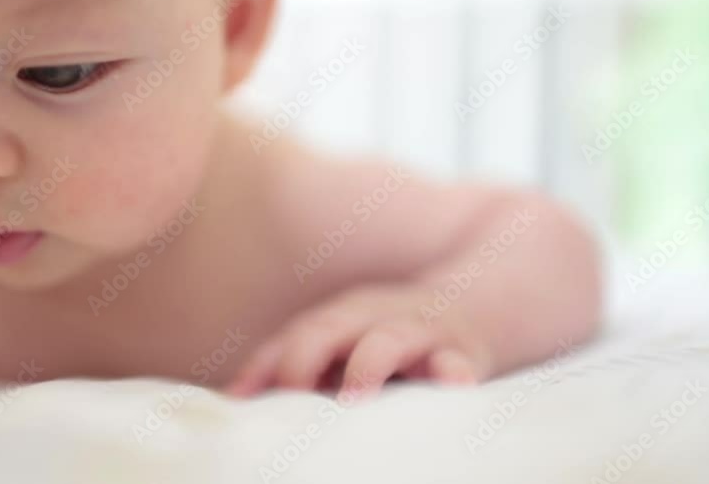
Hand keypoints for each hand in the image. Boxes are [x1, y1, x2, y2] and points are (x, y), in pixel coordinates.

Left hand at [227, 287, 493, 399]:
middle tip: (291, 393)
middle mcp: (374, 318)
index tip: (242, 400)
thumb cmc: (389, 341)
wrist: (478, 307)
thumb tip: (230, 400)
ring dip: (368, 364)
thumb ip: (290, 369)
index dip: (267, 364)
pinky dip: (454, 372)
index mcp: (341, 319)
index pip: (295, 335)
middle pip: (331, 327)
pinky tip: (451, 382)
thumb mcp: (342, 345)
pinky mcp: (463, 354)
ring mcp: (418, 333)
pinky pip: (458, 361)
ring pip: (390, 338)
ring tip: (353, 397)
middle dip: (305, 357)